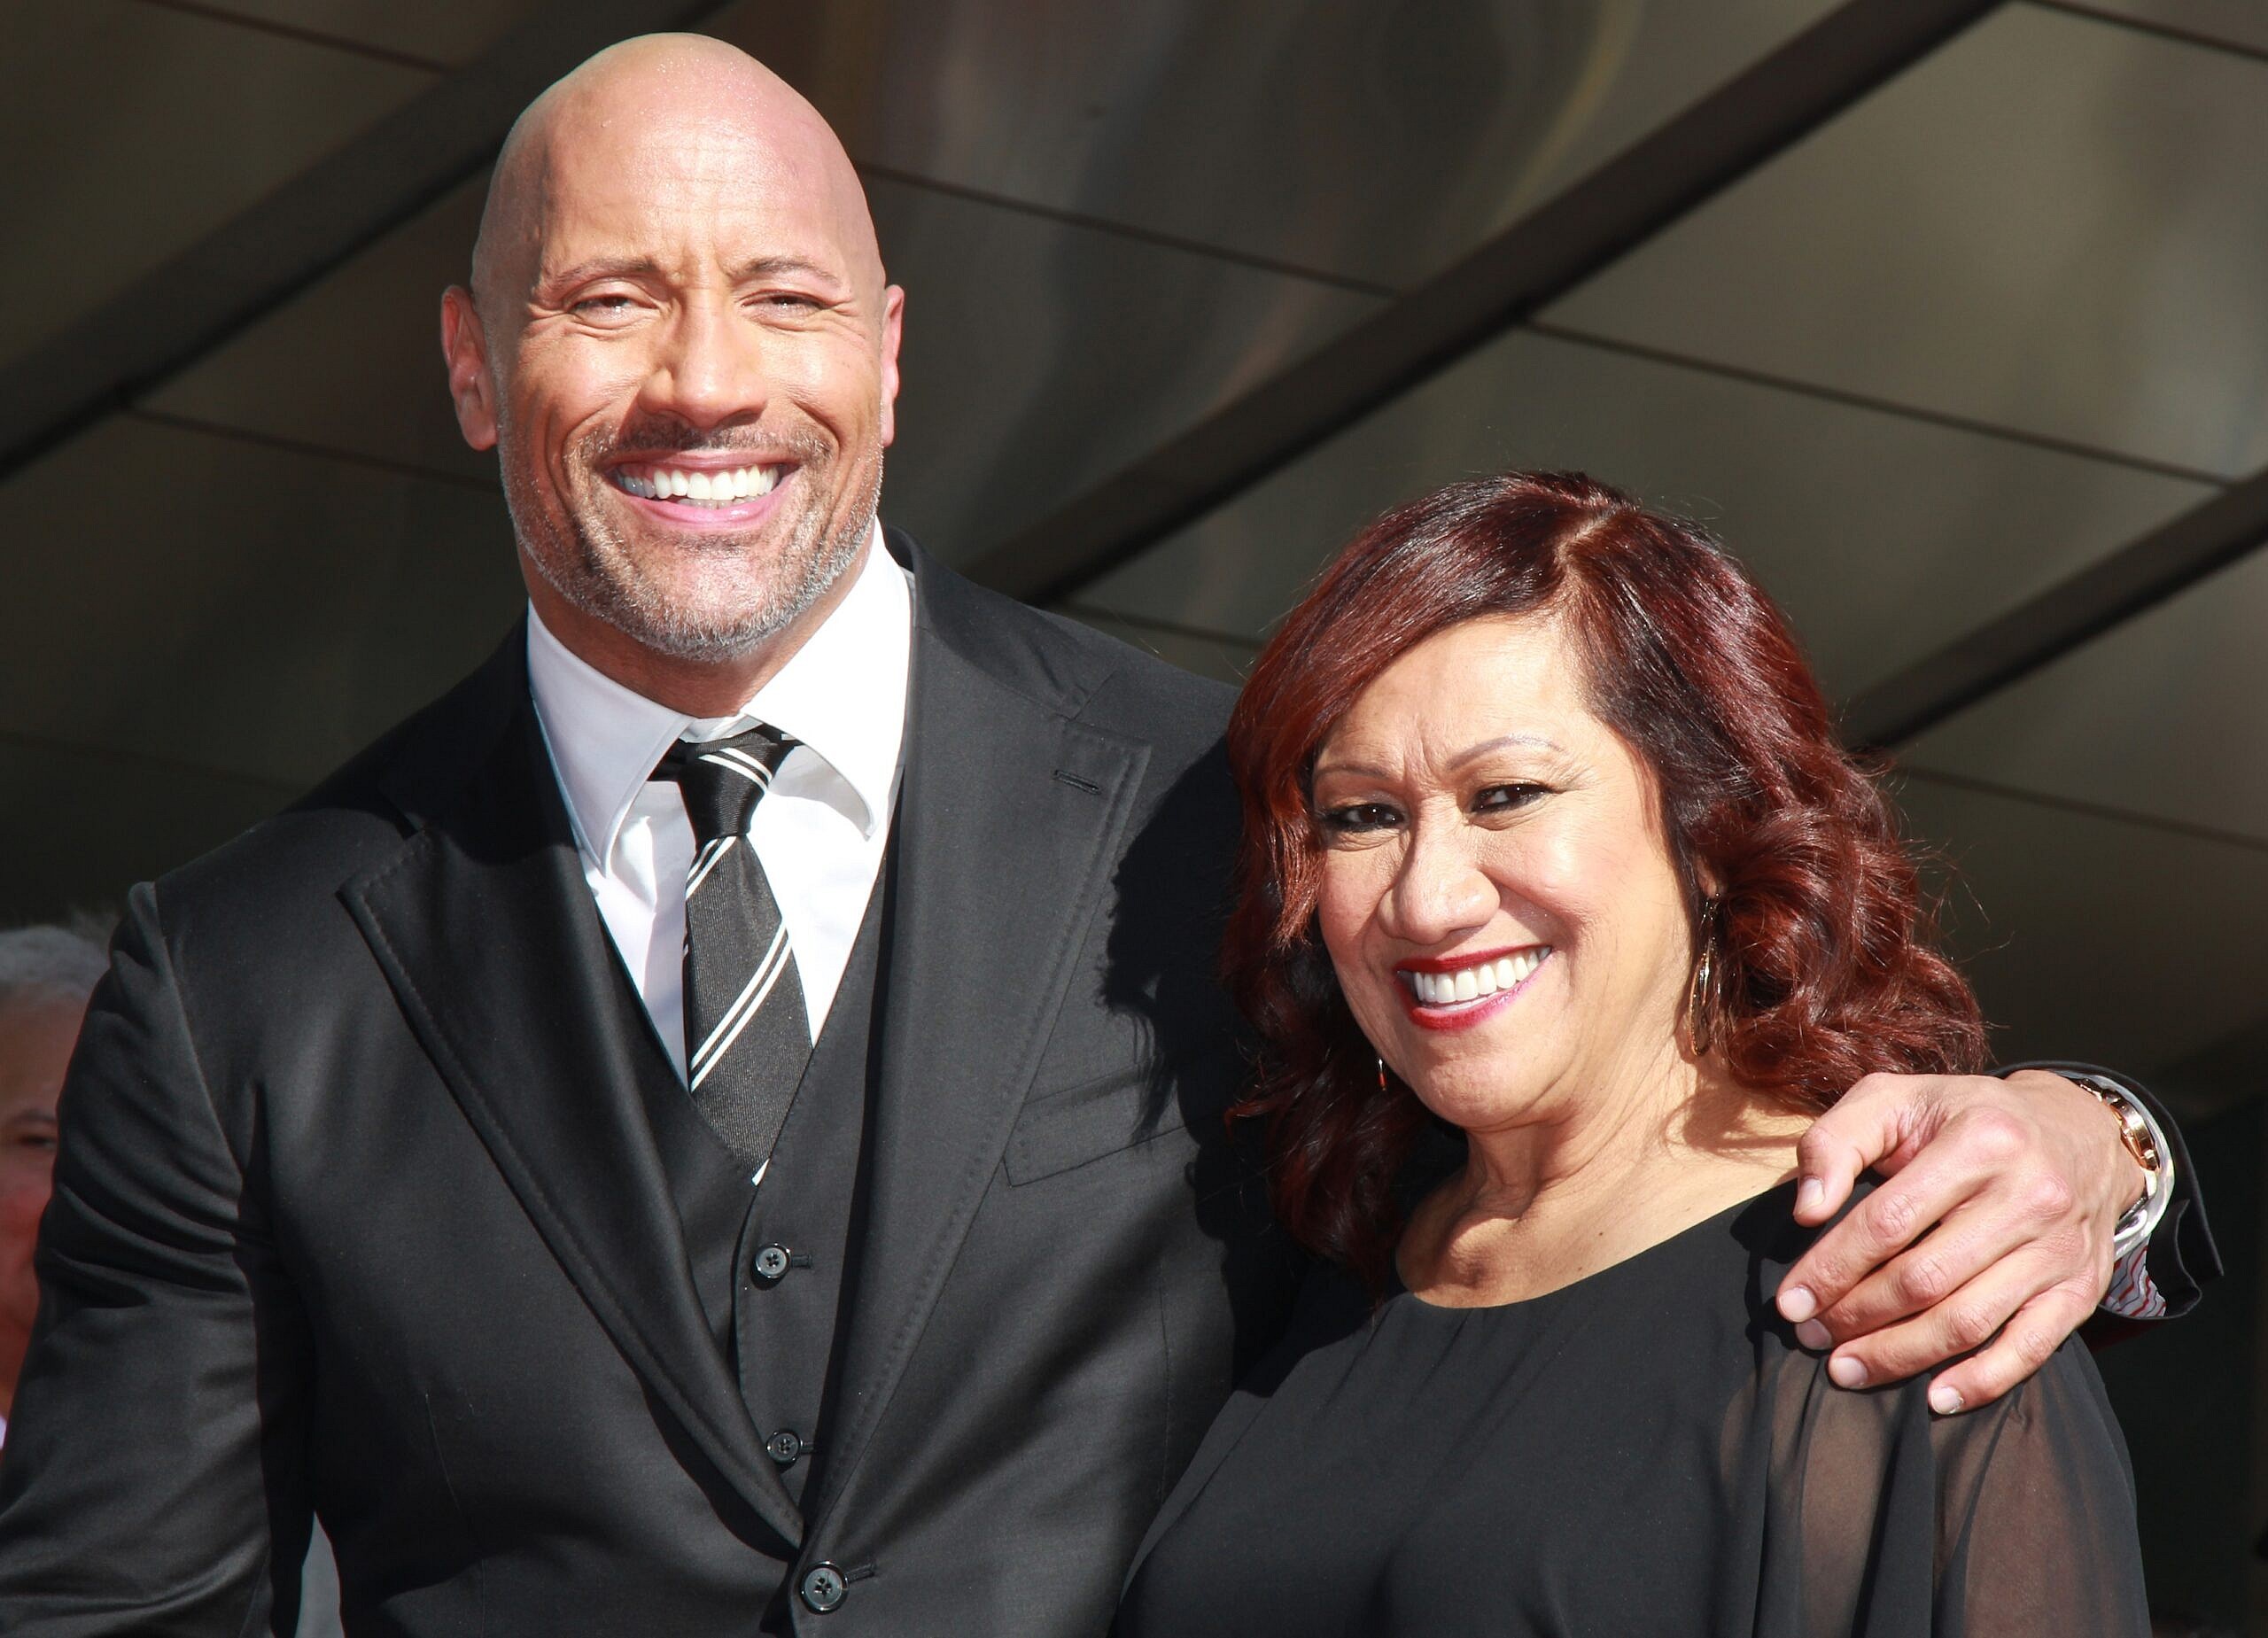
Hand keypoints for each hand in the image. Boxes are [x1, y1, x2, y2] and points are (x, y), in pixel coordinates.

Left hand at [1774, 1069, 2144, 1412]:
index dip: (1833, 1267)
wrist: (2077, 1133)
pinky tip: (1935, 1397)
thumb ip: (1836, 1141)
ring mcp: (2058, 1248)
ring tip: (1847, 1368)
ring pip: (1969, 1320)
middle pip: (1925, 1278)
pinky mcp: (2080, 1288)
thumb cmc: (1963, 1117)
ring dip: (1900, 1354)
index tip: (1792, 1301)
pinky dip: (1982, 1380)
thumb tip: (1806, 1210)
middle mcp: (2029, 1195)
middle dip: (1856, 1316)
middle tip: (1811, 1337)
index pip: (1889, 1221)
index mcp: (1980, 1140)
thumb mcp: (1894, 1100)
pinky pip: (2031, 1348)